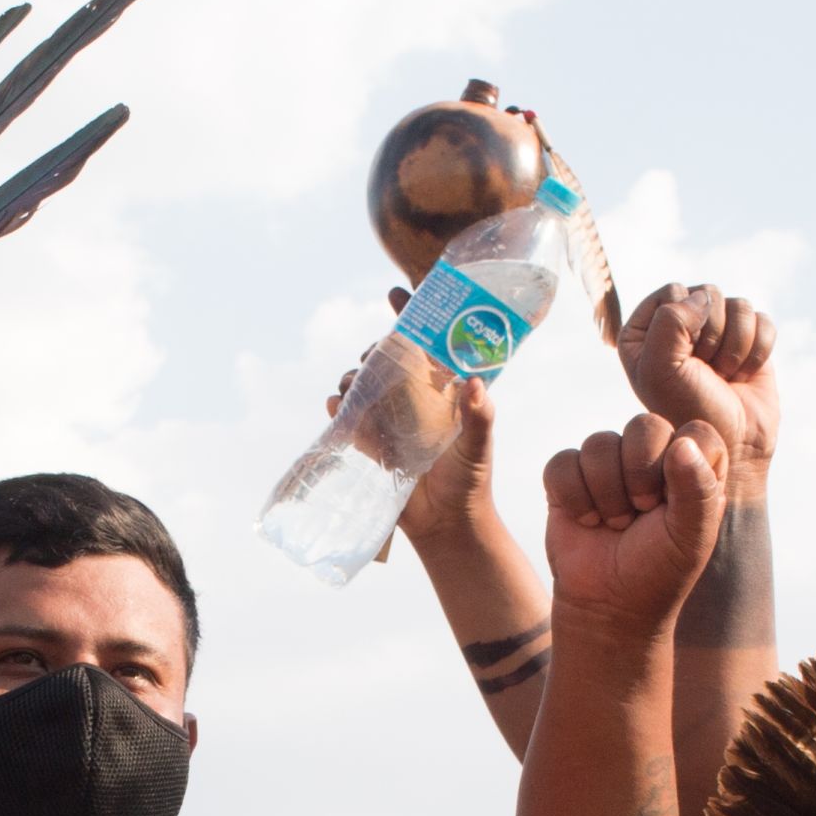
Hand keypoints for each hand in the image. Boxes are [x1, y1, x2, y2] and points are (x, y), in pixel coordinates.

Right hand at [335, 290, 501, 549]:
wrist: (445, 523)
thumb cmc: (470, 479)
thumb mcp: (479, 446)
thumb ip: (479, 416)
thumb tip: (475, 383)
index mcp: (441, 390)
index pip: (425, 344)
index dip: (409, 315)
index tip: (395, 292)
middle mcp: (413, 398)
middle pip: (386, 359)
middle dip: (374, 350)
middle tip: (373, 355)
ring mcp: (389, 419)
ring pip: (363, 384)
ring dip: (354, 377)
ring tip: (353, 383)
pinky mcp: (371, 442)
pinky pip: (348, 417)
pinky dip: (338, 408)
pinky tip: (335, 405)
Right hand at [542, 413, 728, 638]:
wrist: (608, 605)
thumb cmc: (658, 571)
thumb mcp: (691, 537)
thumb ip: (698, 489)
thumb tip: (682, 444)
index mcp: (693, 466)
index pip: (697, 432)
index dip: (682, 464)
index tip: (674, 505)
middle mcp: (652, 457)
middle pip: (645, 425)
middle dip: (639, 474)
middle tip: (641, 512)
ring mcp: (608, 464)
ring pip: (600, 443)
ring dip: (605, 493)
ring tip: (615, 524)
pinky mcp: (569, 477)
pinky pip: (563, 462)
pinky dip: (574, 498)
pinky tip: (587, 522)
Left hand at [619, 283, 779, 474]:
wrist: (732, 446)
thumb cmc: (688, 411)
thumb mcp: (660, 369)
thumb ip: (670, 320)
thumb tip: (705, 297)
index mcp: (647, 328)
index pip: (674, 291)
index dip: (685, 324)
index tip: (683, 361)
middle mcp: (680, 324)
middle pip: (709, 295)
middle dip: (713, 337)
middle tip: (706, 372)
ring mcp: (717, 330)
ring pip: (740, 305)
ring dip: (736, 347)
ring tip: (724, 376)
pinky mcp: (749, 339)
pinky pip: (763, 320)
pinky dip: (758, 351)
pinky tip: (743, 375)